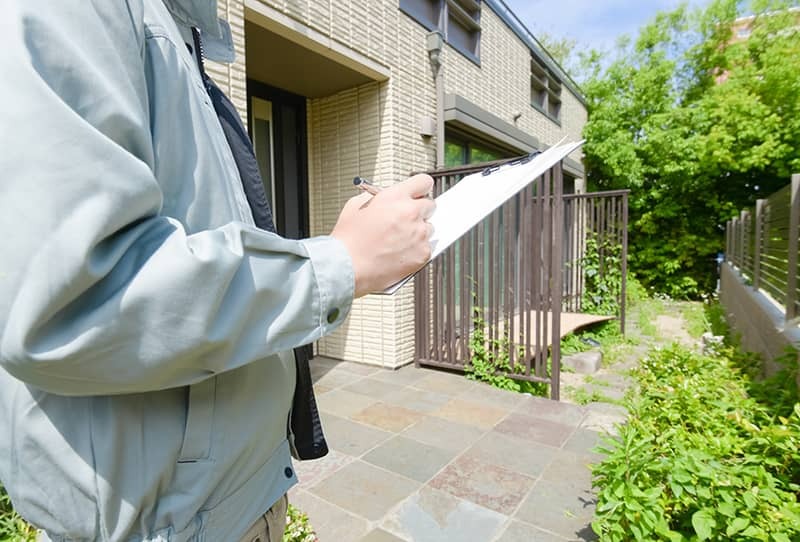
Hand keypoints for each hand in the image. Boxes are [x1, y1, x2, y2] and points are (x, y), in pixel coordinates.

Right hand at [331, 174, 434, 296]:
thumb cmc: (348, 241)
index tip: (417, 195)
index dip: (419, 189)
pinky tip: (400, 252)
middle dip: (419, 211)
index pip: (424, 182)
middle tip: (405, 220)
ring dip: (419, 231)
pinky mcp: (423, 254)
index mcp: (395, 197)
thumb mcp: (356, 206)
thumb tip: (384, 196)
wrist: (347, 267)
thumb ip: (375, 197)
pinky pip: (428, 247)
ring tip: (398, 240)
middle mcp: (410, 213)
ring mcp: (419, 234)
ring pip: (430, 228)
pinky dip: (418, 250)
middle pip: (430, 205)